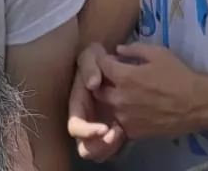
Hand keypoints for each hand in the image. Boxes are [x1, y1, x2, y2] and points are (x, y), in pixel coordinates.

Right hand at [68, 42, 127, 160]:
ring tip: (122, 134)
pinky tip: (130, 131)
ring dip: (110, 148)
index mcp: (79, 106)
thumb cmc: (100, 58)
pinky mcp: (116, 128)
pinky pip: (116, 148)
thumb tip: (92, 83)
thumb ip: (89, 65)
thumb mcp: (91, 54)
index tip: (103, 129)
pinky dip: (121, 145)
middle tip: (116, 135)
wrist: (120, 61)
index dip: (87, 131)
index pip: (76, 126)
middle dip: (100, 146)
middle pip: (88, 148)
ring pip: (101, 151)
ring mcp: (101, 126)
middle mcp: (88, 120)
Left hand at [91, 43, 207, 140]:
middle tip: (113, 77)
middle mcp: (119, 98)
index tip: (109, 58)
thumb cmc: (178, 75)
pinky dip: (123, 113)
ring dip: (112, 98)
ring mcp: (124, 118)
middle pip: (98, 89)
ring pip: (108, 106)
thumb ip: (135, 50)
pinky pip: (119, 121)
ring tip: (126, 93)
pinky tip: (135, 108)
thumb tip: (118, 50)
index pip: (102, 66)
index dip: (103, 60)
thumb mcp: (159, 54)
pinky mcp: (132, 132)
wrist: (195, 105)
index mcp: (125, 77)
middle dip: (102, 81)